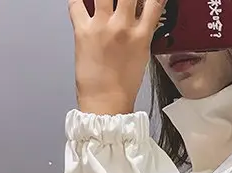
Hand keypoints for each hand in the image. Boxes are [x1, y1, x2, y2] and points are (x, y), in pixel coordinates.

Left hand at [69, 0, 165, 114]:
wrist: (105, 103)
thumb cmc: (123, 85)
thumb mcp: (142, 56)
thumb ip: (142, 30)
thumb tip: (141, 14)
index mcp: (141, 36)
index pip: (155, 2)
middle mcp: (122, 27)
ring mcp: (101, 26)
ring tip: (104, 0)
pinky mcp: (82, 30)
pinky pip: (76, 2)